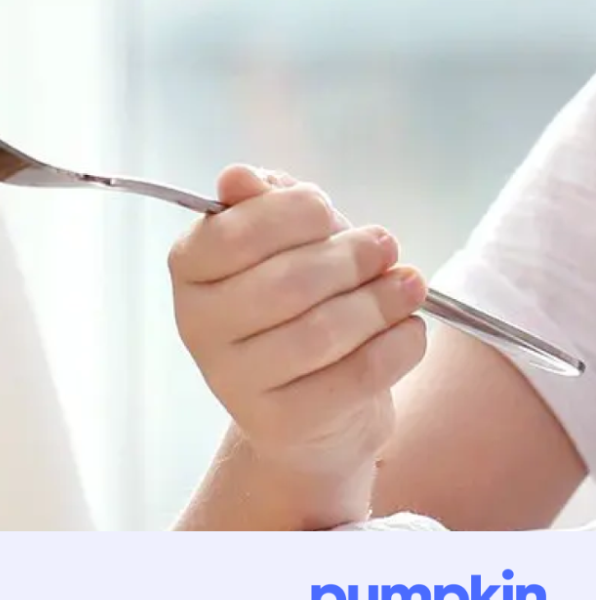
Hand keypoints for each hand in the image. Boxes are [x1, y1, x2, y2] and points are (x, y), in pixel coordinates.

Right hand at [170, 165, 429, 482]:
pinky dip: (397, 346)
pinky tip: (409, 329)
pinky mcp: (282, 421)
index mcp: (189, 270)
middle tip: (386, 245)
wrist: (306, 411)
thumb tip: (237, 177)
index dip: (292, 214)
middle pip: (287, 283)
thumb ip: (263, 206)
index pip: (234, 233)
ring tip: (410, 285)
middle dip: (350, 257)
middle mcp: (198, 326)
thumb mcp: (281, 245)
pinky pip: (354, 376)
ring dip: (380, 301)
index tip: (328, 211)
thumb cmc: (294, 305)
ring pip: (323, 332)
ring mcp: (235, 380)